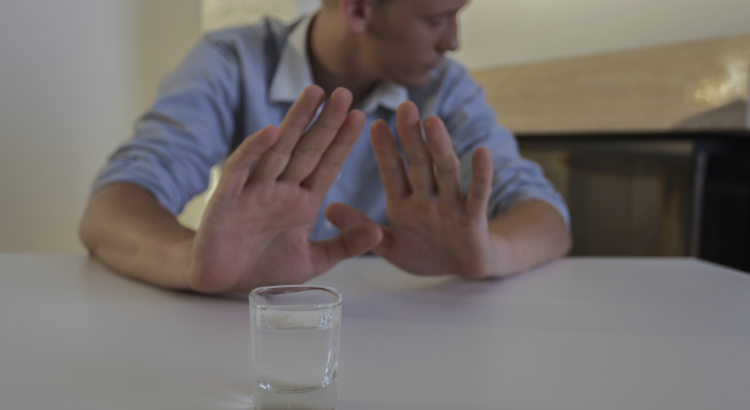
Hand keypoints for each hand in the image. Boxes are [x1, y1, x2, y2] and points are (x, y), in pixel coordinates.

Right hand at [187, 86, 381, 292]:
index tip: (361, 115)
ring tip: (314, 94)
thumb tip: (379, 233)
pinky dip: (254, 150)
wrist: (220, 282)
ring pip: (278, 150)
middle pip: (307, 149)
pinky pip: (241, 169)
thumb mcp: (312, 260)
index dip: (342, 141)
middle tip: (344, 93)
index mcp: (302, 201)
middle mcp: (281, 189)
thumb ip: (343, 246)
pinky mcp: (227, 198)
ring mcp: (255, 190)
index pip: (327, 164)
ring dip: (295, 122)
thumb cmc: (263, 268)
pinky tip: (271, 131)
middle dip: (325, 122)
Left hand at [327, 101, 495, 278]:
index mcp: (403, 203)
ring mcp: (452, 206)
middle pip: (419, 163)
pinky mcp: (475, 219)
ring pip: (445, 172)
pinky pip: (478, 195)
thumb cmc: (425, 253)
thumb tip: (327, 209)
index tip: (374, 123)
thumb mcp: (388, 245)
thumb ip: (361, 228)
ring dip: (439, 147)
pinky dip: (481, 176)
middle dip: (411, 136)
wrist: (462, 271)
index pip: (393, 172)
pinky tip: (481, 152)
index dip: (385, 149)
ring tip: (433, 121)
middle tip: (404, 106)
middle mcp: (428, 197)